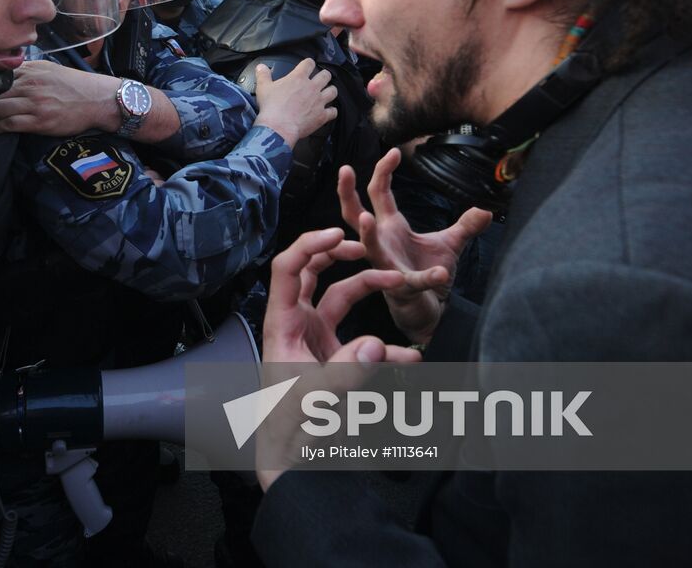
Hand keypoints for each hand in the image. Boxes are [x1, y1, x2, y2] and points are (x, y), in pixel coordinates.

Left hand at [0, 60, 118, 135]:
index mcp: (32, 70)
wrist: (97, 99)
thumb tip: (7, 73)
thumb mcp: (50, 69)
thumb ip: (28, 70)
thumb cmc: (75, 85)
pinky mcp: (39, 122)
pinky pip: (9, 124)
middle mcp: (31, 84)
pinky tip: (0, 127)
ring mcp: (35, 103)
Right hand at [251, 58, 336, 147]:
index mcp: (298, 78)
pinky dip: (331, 111)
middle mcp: (312, 87)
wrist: (278, 127)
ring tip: (327, 93)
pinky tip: (328, 111)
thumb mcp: (263, 87)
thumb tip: (261, 67)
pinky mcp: (322, 115)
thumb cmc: (271, 107)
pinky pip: (333, 111)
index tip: (307, 66)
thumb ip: (263, 75)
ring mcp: (319, 101)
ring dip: (330, 91)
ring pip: (333, 91)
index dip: (309, 63)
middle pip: (325, 75)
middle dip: (324, 75)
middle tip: (320, 78)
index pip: (309, 63)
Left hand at [256, 227, 422, 489]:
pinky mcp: (332, 356)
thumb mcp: (316, 399)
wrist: (289, 459)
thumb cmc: (289, 428)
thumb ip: (348, 372)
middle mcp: (296, 325)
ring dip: (369, 288)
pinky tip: (408, 356)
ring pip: (340, 297)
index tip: (338, 232)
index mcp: (283, 324)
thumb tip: (379, 345)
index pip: (288, 269)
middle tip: (365, 247)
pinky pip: (360, 337)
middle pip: (311, 272)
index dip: (309, 244)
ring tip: (400, 284)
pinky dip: (384, 343)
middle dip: (337, 253)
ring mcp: (314, 339)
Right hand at [337, 149, 492, 343]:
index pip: (379, 192)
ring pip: (370, 248)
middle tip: (344, 170)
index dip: (383, 171)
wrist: (428, 309)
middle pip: (354, 214)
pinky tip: (440, 272)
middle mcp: (382, 244)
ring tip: (367, 219)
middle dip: (346, 192)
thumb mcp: (449, 244)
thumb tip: (486, 208)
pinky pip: (413, 280)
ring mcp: (387, 266)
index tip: (394, 151)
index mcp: (390, 227)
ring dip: (367, 235)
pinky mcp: (401, 288)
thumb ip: (465, 225)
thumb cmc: (428, 272)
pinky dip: (428, 277)